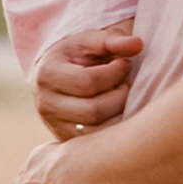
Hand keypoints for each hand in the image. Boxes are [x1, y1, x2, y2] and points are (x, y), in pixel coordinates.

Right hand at [34, 20, 140, 138]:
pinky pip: (96, 143)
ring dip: (119, 113)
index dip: (115, 72)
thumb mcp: (91, 41)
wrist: (58, 75)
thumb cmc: (78, 55)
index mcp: (48, 74)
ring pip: (97, 131)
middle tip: (125, 82)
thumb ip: (113, 40)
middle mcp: (45, 104)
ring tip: (120, 96)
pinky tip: (118, 111)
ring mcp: (53, 126)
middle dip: (119, 95)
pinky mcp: (65, 140)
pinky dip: (114, 130)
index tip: (124, 63)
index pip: (88, 81)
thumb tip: (137, 44)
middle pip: (93, 110)